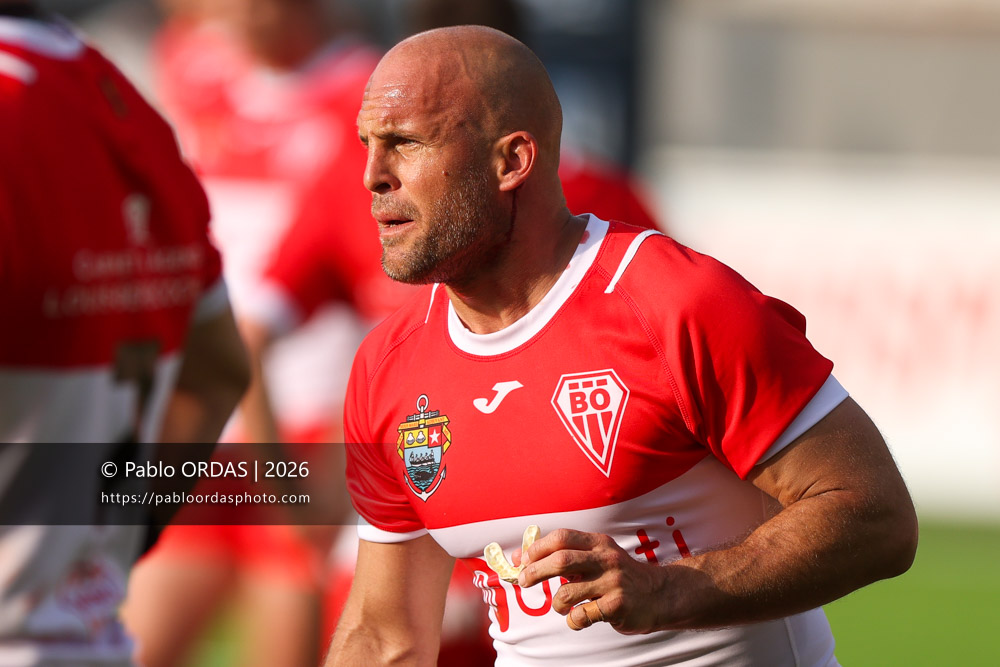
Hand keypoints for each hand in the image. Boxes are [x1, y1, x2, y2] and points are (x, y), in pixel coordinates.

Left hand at [516, 528, 669, 633]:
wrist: (661, 594)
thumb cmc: (620, 576)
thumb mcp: (599, 556)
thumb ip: (568, 555)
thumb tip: (523, 558)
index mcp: (598, 543)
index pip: (561, 537)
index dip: (537, 548)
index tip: (523, 561)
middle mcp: (605, 559)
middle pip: (561, 561)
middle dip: (535, 572)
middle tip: (524, 581)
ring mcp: (613, 582)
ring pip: (568, 592)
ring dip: (556, 602)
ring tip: (559, 606)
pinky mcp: (617, 605)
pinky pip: (583, 615)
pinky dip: (573, 620)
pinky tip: (577, 619)